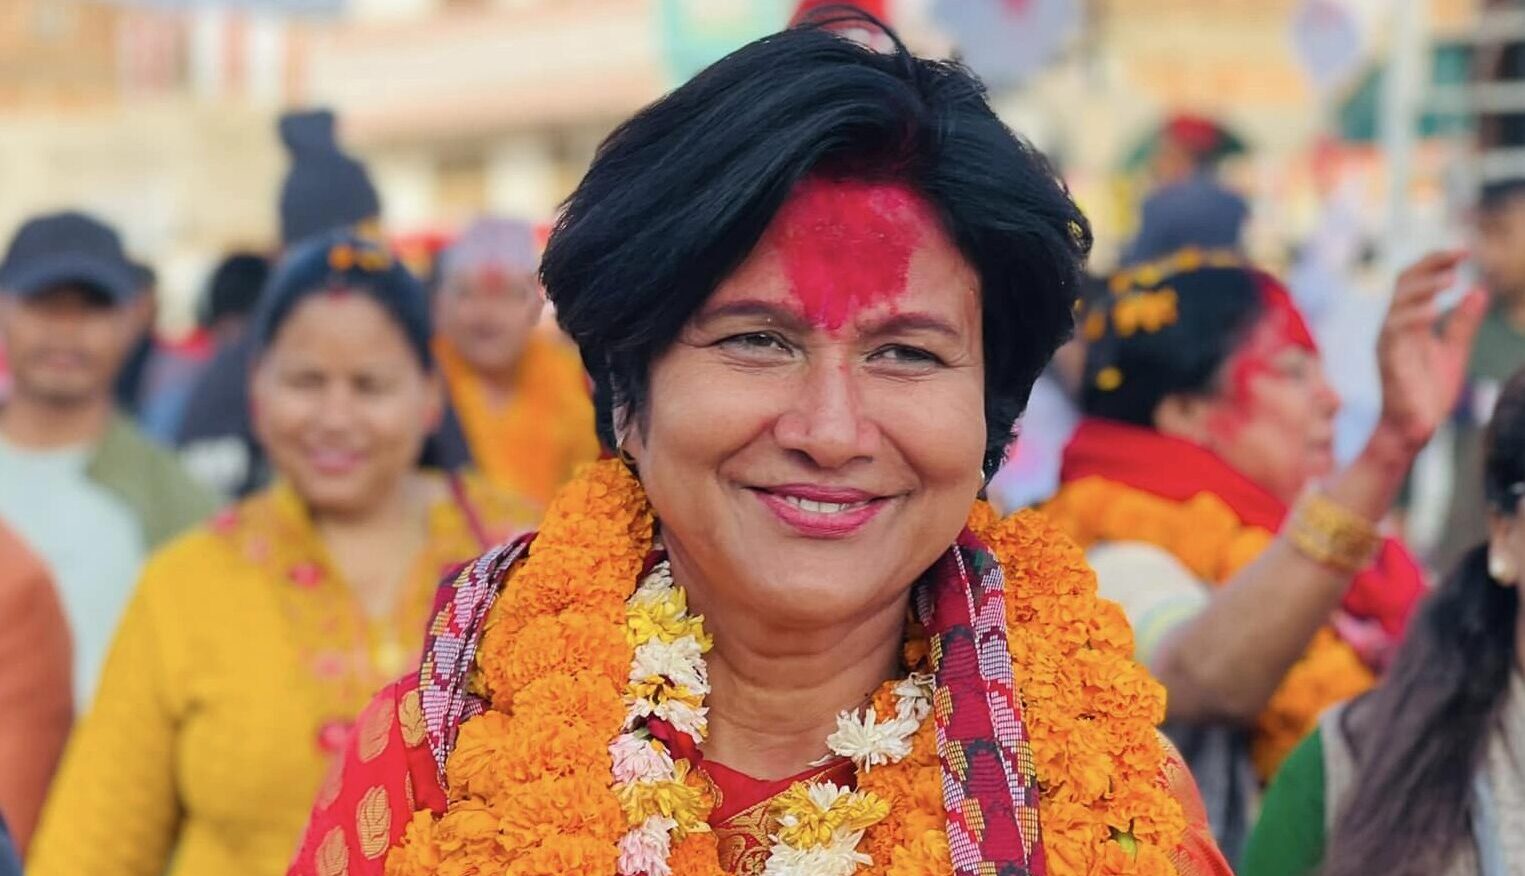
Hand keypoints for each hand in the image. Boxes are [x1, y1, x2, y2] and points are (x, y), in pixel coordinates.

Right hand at [1374, 251, 1487, 452]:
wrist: (1413, 427)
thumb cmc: (1427, 392)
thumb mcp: (1454, 352)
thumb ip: (1463, 323)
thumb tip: (1479, 291)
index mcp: (1407, 322)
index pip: (1416, 281)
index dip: (1438, 263)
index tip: (1466, 251)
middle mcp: (1393, 326)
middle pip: (1404, 282)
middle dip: (1431, 264)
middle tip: (1461, 254)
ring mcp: (1388, 342)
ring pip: (1398, 303)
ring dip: (1425, 288)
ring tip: (1452, 281)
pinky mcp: (1387, 360)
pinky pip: (1395, 331)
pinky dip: (1414, 317)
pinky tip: (1436, 310)